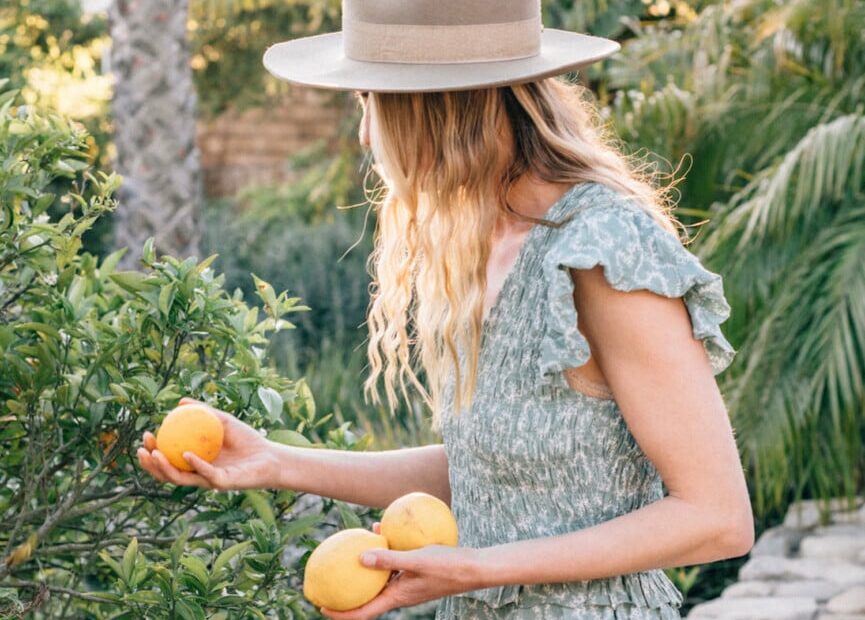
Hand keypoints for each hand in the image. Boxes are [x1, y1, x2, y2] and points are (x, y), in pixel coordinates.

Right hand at [137, 397, 277, 489]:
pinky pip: (205, 474)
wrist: (270, 455)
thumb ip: (204, 412)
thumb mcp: (223, 421)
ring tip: (155, 454)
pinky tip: (186, 454)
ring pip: (181, 479)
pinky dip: (195, 465)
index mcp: (196, 461)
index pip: (169, 458)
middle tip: (142, 448)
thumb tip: (180, 401)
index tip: (147, 434)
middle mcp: (198, 474)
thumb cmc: (248, 439)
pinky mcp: (222, 483)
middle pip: (167, 473)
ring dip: (165, 468)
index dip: (154, 450)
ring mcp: (209, 480)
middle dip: (150, 464)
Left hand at [319, 522, 483, 619]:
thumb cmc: (448, 566)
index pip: (363, 612)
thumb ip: (389, 559)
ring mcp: (408, 583)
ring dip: (366, 566)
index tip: (321, 606)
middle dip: (348, 589)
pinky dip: (384, 552)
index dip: (341, 613)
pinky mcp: (416, 572)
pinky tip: (381, 529)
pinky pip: (393, 564)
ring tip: (353, 546)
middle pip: (368, 597)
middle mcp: (400, 593)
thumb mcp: (417, 560)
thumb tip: (360, 557)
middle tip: (329, 576)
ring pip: (380, 578)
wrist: (474, 568)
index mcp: (397, 597)